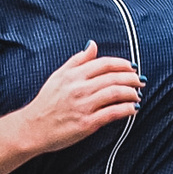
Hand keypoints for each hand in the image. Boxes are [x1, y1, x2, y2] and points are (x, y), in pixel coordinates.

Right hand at [0, 41, 140, 173]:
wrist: (33, 128)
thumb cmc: (46, 102)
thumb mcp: (58, 76)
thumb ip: (77, 60)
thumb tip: (92, 45)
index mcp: (74, 75)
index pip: (104, 64)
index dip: (122, 64)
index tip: (132, 68)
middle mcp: (79, 88)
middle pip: (113, 78)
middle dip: (131, 78)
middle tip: (140, 81)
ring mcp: (84, 106)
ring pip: (115, 93)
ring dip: (131, 93)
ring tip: (137, 95)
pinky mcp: (86, 123)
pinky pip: (112, 113)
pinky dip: (126, 109)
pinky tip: (133, 109)